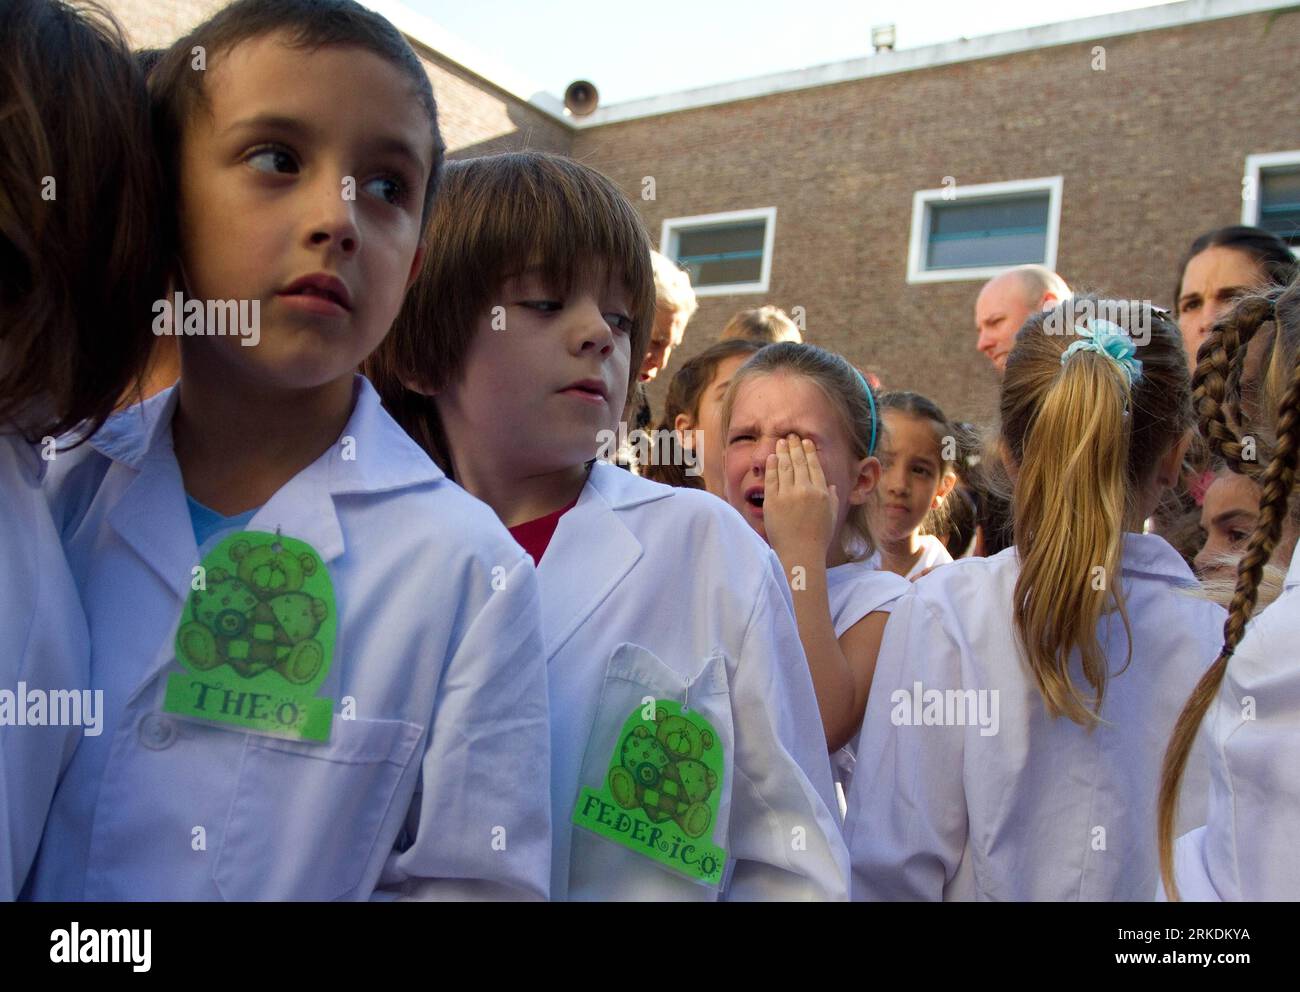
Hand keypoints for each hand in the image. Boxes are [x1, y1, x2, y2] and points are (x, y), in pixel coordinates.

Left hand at [764, 435, 837, 561]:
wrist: (800, 553)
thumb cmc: (817, 537)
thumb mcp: (831, 516)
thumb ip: (832, 498)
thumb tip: (830, 486)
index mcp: (821, 492)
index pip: (814, 466)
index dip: (809, 452)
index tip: (805, 442)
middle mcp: (805, 490)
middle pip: (799, 462)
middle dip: (794, 446)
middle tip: (791, 436)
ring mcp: (788, 495)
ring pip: (785, 467)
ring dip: (783, 451)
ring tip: (780, 441)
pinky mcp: (773, 502)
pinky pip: (772, 479)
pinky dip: (772, 466)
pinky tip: (772, 457)